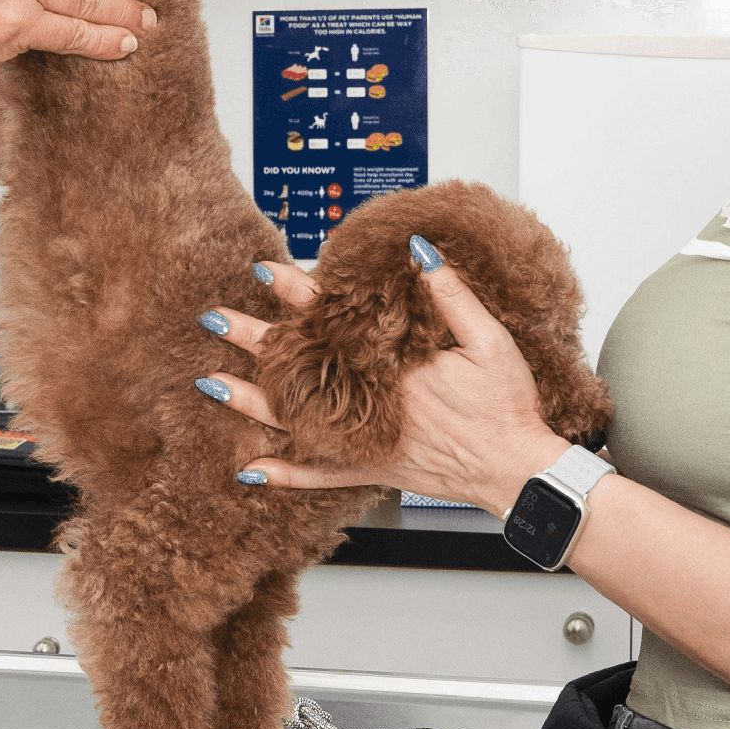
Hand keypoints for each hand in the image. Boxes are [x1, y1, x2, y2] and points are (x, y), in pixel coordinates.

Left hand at [195, 249, 567, 513]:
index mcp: (393, 365)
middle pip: (299, 365)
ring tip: (209, 385)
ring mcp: (366, 440)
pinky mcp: (372, 469)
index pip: (332, 319)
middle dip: (252, 340)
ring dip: (249, 402)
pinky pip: (318, 477)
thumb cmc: (509, 407)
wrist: (519, 470)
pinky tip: (248, 472)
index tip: (265, 270)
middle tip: (213, 318)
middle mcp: (369, 402)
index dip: (297, 292)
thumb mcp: (490, 340)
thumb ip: (452, 295)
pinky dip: (283, 476)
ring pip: (295, 420)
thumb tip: (419, 251)